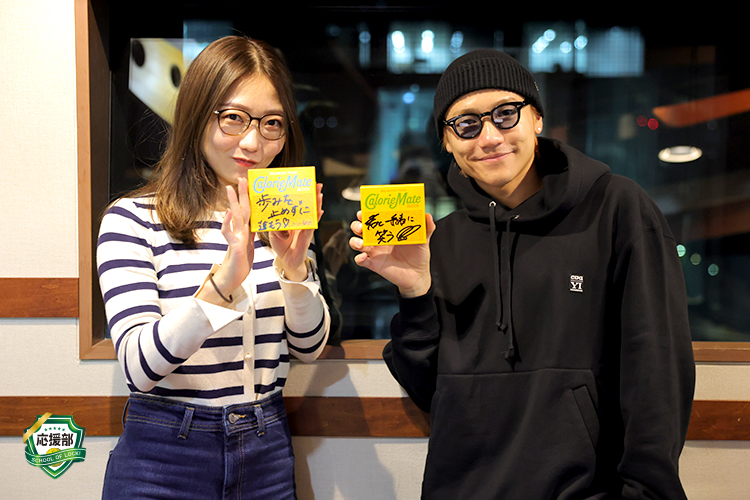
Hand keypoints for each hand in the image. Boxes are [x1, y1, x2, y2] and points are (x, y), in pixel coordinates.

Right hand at [200, 177, 254, 303]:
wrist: (231, 280)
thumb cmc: (240, 263)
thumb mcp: (249, 245)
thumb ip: (250, 233)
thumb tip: (254, 221)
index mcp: (245, 232)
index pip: (249, 211)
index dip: (251, 198)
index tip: (251, 184)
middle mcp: (239, 232)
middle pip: (242, 210)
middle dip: (242, 194)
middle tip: (240, 178)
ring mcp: (236, 239)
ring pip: (235, 218)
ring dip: (233, 203)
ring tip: (230, 189)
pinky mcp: (235, 248)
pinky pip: (229, 234)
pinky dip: (228, 223)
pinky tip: (228, 213)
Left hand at [269, 183, 324, 281]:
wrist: (286, 261)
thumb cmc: (281, 246)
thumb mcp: (273, 232)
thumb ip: (273, 225)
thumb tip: (273, 218)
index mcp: (292, 219)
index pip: (297, 204)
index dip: (300, 195)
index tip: (303, 184)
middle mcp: (300, 222)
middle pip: (307, 206)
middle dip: (313, 195)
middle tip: (317, 184)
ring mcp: (305, 229)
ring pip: (312, 214)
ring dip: (317, 204)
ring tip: (320, 194)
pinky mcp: (306, 238)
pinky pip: (311, 226)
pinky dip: (316, 219)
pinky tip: (320, 212)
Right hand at [349, 211, 435, 297]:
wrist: (418, 275)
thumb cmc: (419, 255)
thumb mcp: (423, 240)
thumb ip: (427, 227)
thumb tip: (428, 215)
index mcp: (388, 231)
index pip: (373, 219)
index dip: (365, 214)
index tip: (364, 211)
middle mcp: (378, 240)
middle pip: (361, 230)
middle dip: (357, 226)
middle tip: (361, 227)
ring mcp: (375, 252)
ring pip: (357, 244)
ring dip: (355, 241)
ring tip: (361, 243)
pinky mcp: (374, 264)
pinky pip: (361, 261)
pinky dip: (359, 258)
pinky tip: (363, 257)